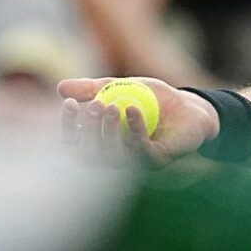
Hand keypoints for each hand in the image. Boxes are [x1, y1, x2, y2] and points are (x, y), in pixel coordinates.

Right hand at [58, 76, 219, 166]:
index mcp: (101, 143)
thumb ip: (92, 88)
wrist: (190, 108)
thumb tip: (60, 88)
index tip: (70, 104)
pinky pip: (141, 151)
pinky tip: (131, 110)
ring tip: (111, 107)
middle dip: (89, 131)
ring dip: (109, 133)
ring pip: (112, 157)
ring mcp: (135, 162)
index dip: (68, 127)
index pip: (73, 144)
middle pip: (89, 155)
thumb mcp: (120, 87)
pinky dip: (134, 130)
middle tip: (95, 106)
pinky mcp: (157, 161)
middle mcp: (114, 158)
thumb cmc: (153, 100)